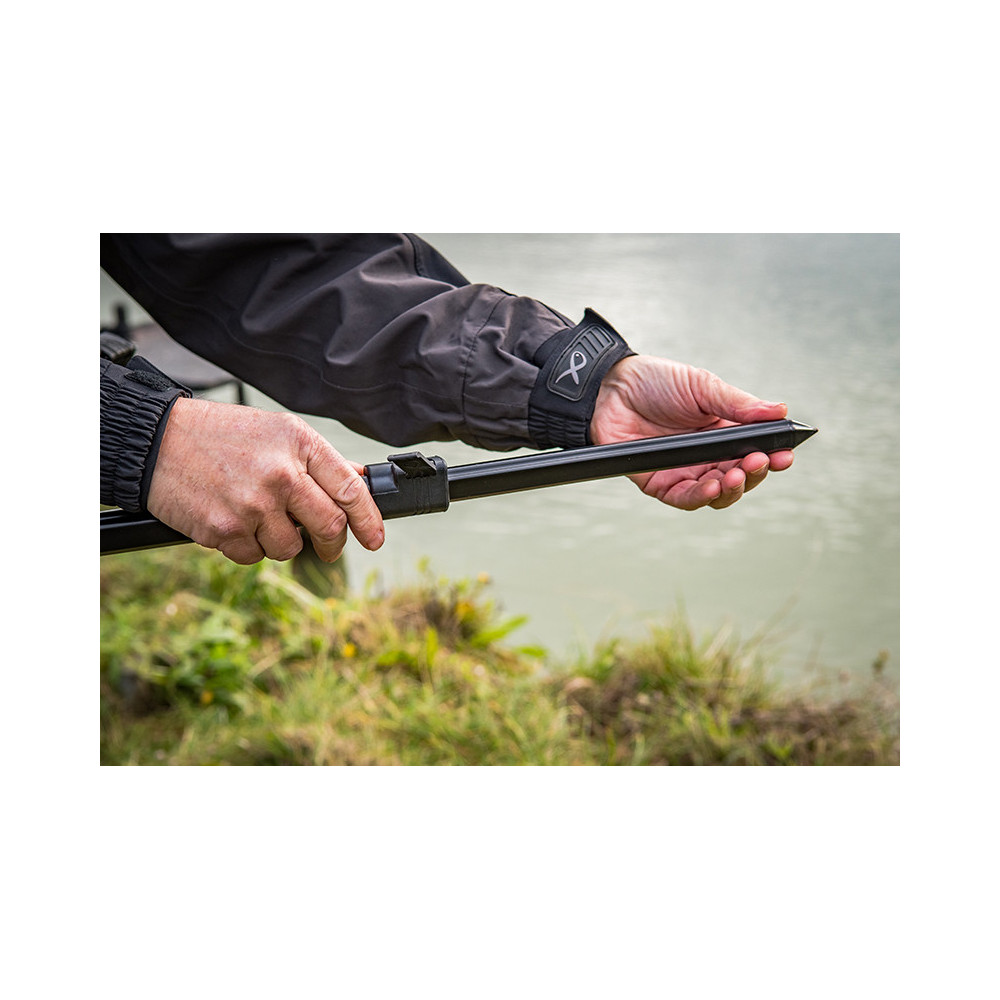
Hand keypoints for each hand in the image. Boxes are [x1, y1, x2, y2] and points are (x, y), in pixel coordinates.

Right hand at [146, 398, 384, 563]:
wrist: (156, 440)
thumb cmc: (220, 435)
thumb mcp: (276, 432)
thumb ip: (317, 460)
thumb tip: (358, 481)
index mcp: (298, 443)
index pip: (350, 489)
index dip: (368, 519)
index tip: (375, 537)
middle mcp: (281, 474)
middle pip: (329, 526)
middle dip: (332, 544)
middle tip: (327, 547)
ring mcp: (254, 505)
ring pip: (290, 548)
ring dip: (282, 543)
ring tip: (259, 517)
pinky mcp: (225, 530)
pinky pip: (253, 557)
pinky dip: (247, 548)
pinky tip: (232, 521)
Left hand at [590, 355, 794, 509]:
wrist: (610, 388)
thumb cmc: (656, 382)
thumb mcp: (702, 386)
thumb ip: (738, 404)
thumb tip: (780, 410)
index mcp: (724, 432)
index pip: (755, 452)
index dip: (773, 457)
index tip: (785, 454)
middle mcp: (708, 456)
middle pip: (741, 477)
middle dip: (754, 474)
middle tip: (758, 462)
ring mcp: (685, 471)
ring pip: (718, 493)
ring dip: (732, 489)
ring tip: (736, 475)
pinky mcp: (660, 484)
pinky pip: (685, 499)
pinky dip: (701, 496)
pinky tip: (712, 486)